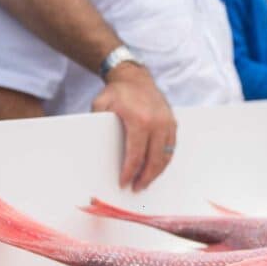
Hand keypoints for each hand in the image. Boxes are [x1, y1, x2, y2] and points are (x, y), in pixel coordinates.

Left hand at [92, 61, 176, 190]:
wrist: (135, 77)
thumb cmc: (117, 92)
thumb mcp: (101, 105)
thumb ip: (98, 125)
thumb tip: (94, 148)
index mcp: (139, 120)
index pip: (136, 155)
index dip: (130, 172)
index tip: (124, 183)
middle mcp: (157, 122)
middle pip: (154, 159)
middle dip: (145, 177)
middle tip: (136, 188)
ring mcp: (167, 122)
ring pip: (165, 155)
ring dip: (156, 172)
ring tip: (145, 182)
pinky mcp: (172, 122)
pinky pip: (171, 147)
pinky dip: (164, 160)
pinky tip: (155, 167)